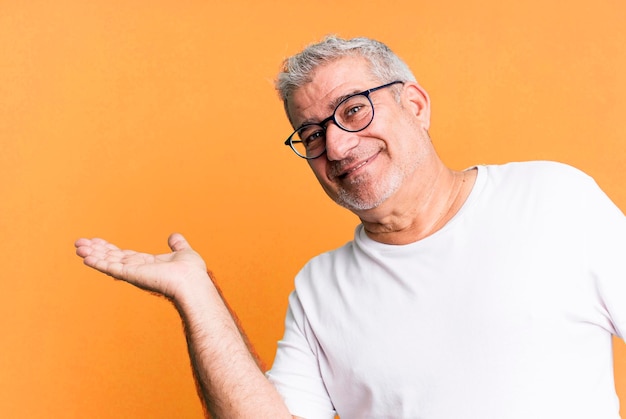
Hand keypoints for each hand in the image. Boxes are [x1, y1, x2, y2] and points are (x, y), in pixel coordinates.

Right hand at [75, 233, 208, 300]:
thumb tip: (174, 236)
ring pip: (109, 262)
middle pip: (112, 258)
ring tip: (77, 247)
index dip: (109, 248)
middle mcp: (138, 269)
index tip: (95, 241)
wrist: (193, 281)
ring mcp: (134, 273)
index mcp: (148, 264)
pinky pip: (112, 268)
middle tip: (78, 243)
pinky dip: (99, 263)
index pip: (124, 255)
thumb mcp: (184, 252)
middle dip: (96, 250)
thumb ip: (178, 245)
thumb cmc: (192, 272)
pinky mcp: (132, 275)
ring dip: (92, 254)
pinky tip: (86, 258)